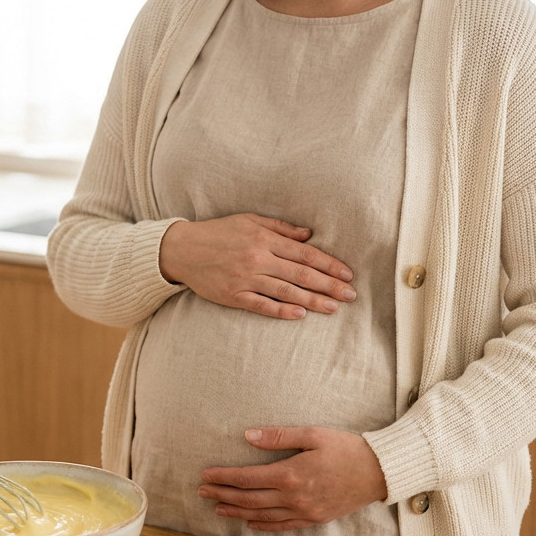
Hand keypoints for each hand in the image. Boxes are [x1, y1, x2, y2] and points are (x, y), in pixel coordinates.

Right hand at [158, 214, 354, 319]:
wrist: (183, 249)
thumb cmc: (218, 232)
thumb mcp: (250, 220)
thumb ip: (280, 228)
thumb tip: (309, 235)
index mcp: (264, 238)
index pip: (305, 254)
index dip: (329, 264)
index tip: (347, 273)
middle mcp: (258, 258)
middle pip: (301, 275)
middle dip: (330, 285)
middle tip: (352, 295)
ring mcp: (246, 278)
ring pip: (286, 292)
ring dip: (313, 300)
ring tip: (334, 307)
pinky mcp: (234, 295)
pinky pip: (262, 305)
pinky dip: (281, 310)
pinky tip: (300, 314)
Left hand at [198, 426, 387, 531]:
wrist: (379, 472)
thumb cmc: (347, 448)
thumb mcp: (313, 434)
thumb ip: (278, 437)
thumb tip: (247, 436)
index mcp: (291, 474)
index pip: (247, 478)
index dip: (223, 477)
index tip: (205, 474)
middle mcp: (294, 497)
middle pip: (249, 499)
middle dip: (223, 494)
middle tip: (202, 491)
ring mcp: (304, 512)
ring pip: (261, 515)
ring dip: (237, 511)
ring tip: (218, 507)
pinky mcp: (314, 519)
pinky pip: (282, 526)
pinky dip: (263, 525)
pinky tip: (250, 522)